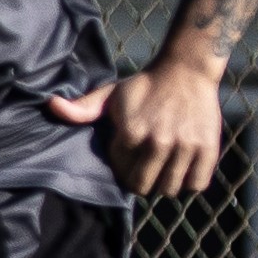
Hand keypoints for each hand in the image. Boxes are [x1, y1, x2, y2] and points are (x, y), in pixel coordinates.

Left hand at [53, 53, 223, 194]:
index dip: (123, 166)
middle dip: (141, 181)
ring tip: (163, 168)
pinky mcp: (207, 149)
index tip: (129, 156)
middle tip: (145, 168)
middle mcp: (158, 142)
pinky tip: (182, 168)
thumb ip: (82, 107)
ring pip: (169, 190)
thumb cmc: (144, 85)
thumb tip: (51, 106)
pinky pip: (196, 184)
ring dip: (164, 183)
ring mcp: (185, 147)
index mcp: (132, 132)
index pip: (121, 173)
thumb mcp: (111, 95)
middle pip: (143, 187)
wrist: (186, 68)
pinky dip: (189, 182)